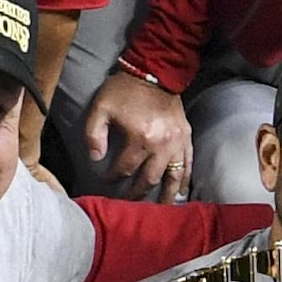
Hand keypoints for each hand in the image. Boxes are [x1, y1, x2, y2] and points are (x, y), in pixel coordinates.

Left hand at [85, 69, 194, 198]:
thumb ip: (93, 134)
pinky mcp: (186, 137)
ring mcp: (177, 143)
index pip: (123, 168)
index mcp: (140, 138)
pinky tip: (180, 191)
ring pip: (173, 177)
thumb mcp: (100, 107)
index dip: (112, 177)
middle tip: (128, 203)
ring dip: (165, 195)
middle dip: (136, 194)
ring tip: (160, 210)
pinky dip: (184, 179)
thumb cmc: (124, 90)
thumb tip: (96, 159)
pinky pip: (188, 164)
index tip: (105, 179)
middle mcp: (161, 145)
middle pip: (148, 179)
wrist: (155, 71)